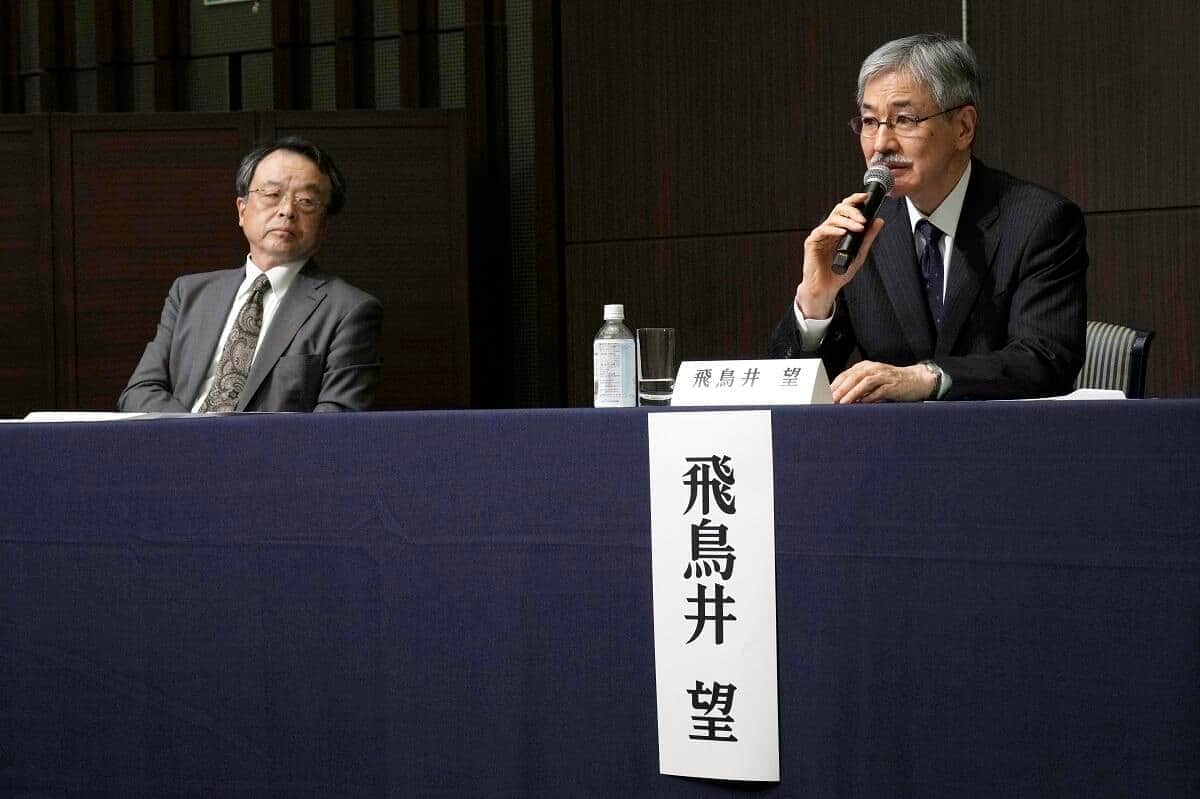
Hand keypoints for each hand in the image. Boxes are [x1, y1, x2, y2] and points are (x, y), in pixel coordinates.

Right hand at [794, 193, 885, 318]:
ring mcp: (820, 235)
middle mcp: (830, 230)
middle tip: (863, 219)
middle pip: (839, 210)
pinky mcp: (812, 242)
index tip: (865, 198)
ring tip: (858, 228)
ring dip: (847, 221)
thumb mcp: (859, 253)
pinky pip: (823, 230)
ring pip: (833, 219)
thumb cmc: (839, 273)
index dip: (855, 201)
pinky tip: (843, 232)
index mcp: (839, 230)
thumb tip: (879, 221)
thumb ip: (868, 237)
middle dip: (853, 211)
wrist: (825, 288)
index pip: (846, 210)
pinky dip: (834, 230)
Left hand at [830, 361, 935, 403]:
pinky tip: (862, 403)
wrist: (916, 380)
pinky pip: (879, 390)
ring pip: (865, 382)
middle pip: (853, 377)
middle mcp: (874, 368)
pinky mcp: (893, 385)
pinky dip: (870, 397)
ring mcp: (884, 376)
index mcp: (866, 366)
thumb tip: (840, 398)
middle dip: (841, 389)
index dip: (835, 384)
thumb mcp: (872, 381)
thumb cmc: (892, 383)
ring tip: (843, 402)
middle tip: (831, 399)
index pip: (846, 374)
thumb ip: (857, 387)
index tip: (825, 395)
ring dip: (853, 392)